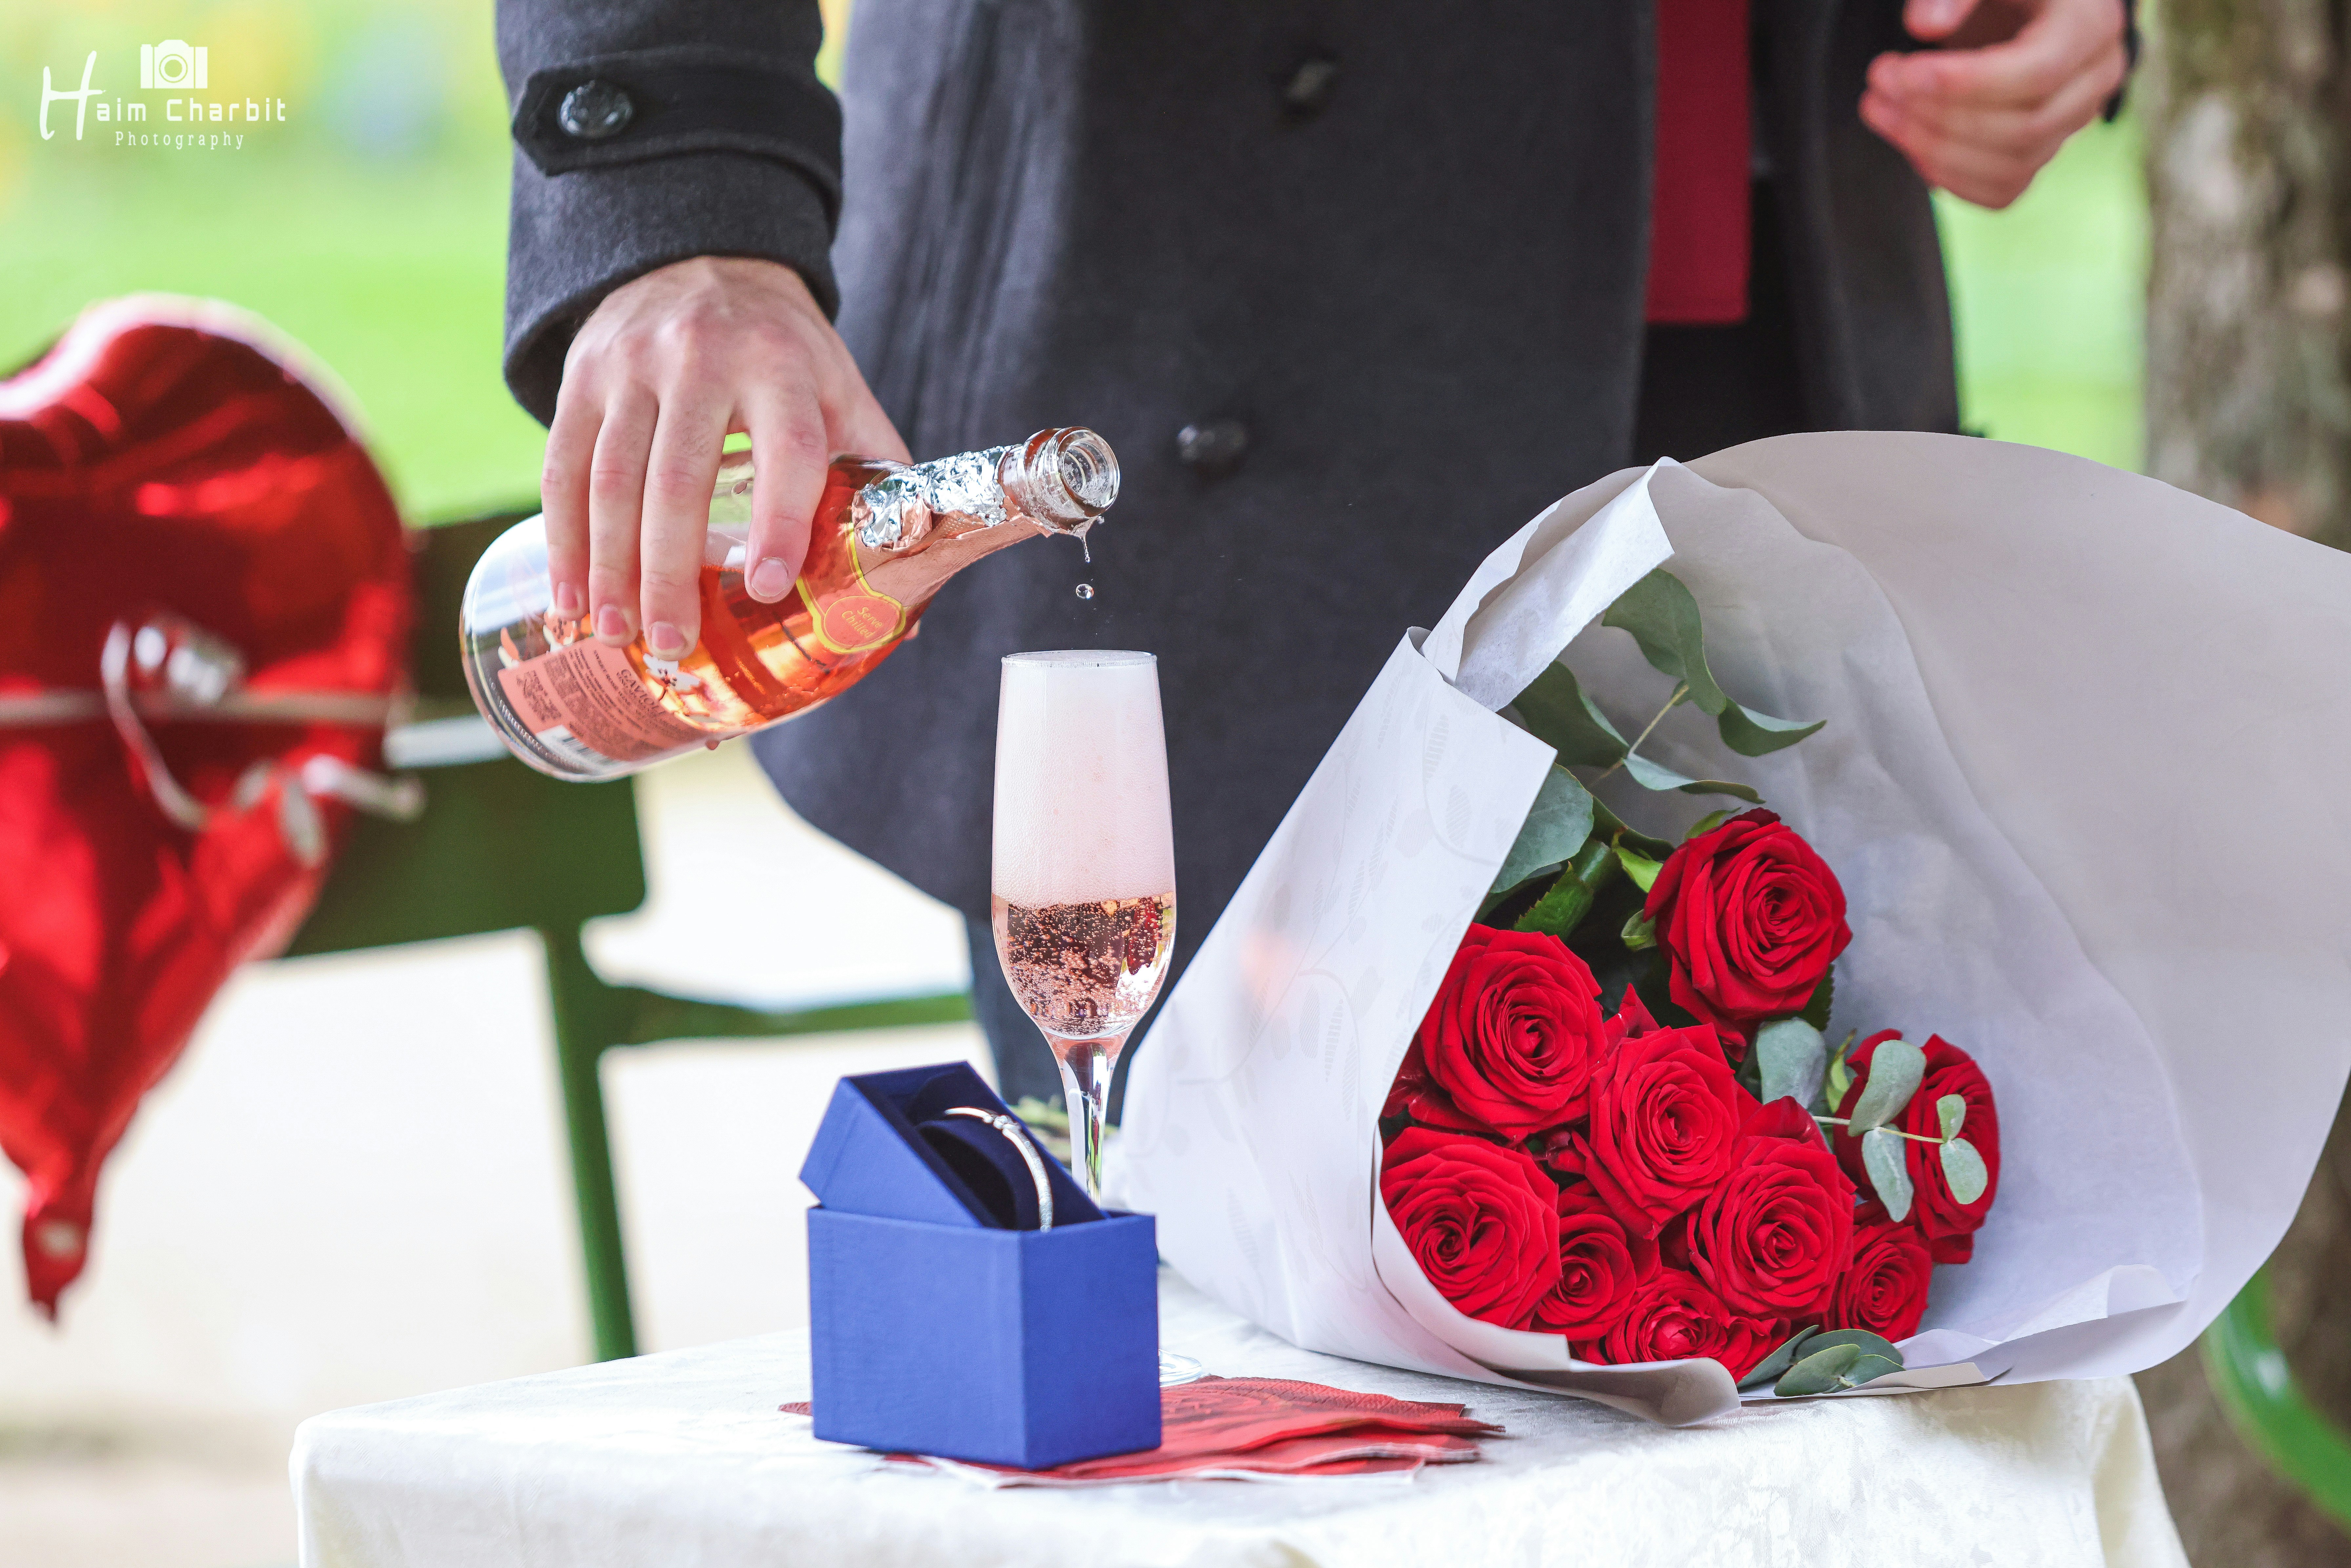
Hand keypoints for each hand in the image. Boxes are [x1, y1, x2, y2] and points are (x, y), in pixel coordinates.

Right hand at [541, 257, 908, 658]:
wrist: (705, 259)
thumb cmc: (785, 350)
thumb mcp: (841, 389)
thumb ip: (875, 470)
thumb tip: (911, 583)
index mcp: (781, 365)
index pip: (786, 449)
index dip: (779, 521)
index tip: (765, 587)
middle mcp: (702, 357)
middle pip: (680, 478)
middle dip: (670, 572)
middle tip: (672, 645)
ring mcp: (631, 365)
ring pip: (611, 478)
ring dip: (609, 566)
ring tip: (616, 634)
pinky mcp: (581, 375)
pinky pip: (563, 465)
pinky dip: (564, 537)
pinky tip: (571, 596)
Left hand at [1860, 0, 2128, 210]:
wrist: (2028, 1)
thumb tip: (1924, 24)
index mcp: (2091, 25)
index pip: (2037, 74)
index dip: (1965, 83)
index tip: (1904, 75)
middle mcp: (2094, 80)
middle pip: (2022, 128)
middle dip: (1938, 117)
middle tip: (1879, 88)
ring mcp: (2073, 123)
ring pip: (2010, 166)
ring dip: (1933, 150)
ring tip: (1882, 111)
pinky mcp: (2043, 151)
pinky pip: (2002, 189)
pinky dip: (1950, 178)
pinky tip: (1910, 145)